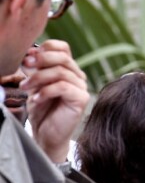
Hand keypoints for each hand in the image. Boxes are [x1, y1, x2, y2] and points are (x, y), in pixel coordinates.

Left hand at [20, 40, 89, 162]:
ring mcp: (81, 88)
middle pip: (62, 57)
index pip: (62, 48)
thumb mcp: (34, 84)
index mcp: (68, 69)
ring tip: (26, 88)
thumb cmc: (42, 111)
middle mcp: (77, 76)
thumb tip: (29, 53)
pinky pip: (63, 87)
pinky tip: (37, 99)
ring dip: (38, 78)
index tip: (28, 56)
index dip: (45, 48)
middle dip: (40, 60)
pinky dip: (46, 91)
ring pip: (60, 72)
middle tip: (25, 66)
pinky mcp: (81, 99)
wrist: (47, 134)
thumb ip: (34, 69)